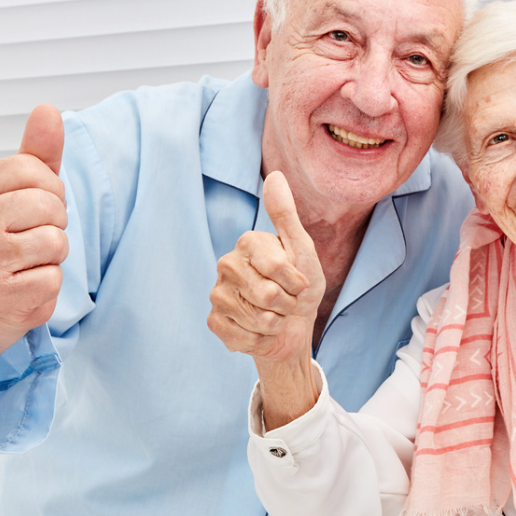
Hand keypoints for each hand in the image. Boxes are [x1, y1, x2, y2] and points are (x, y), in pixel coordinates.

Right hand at [0, 105, 68, 389]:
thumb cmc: (9, 239)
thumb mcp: (22, 191)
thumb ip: (37, 152)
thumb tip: (48, 110)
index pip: (29, 168)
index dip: (48, 187)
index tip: (33, 208)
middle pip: (47, 204)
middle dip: (54, 222)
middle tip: (32, 239)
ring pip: (55, 240)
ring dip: (54, 255)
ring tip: (29, 262)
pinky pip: (54, 277)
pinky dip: (50, 284)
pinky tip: (26, 285)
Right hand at [208, 171, 324, 427]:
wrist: (293, 327)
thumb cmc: (301, 286)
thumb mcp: (302, 249)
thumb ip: (286, 214)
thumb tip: (275, 175)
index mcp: (247, 243)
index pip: (278, 267)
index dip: (298, 283)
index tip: (301, 284)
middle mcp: (226, 264)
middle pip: (266, 294)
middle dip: (287, 305)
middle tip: (287, 302)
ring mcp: (217, 294)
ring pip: (255, 318)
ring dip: (276, 324)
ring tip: (275, 316)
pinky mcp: (214, 321)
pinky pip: (241, 337)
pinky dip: (260, 340)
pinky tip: (261, 332)